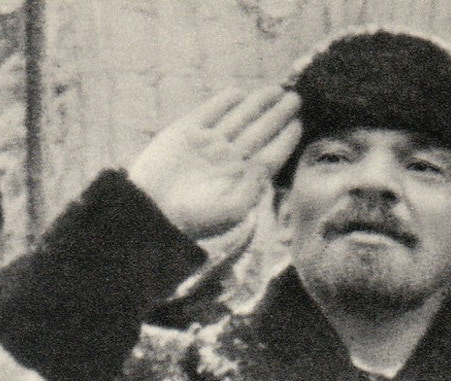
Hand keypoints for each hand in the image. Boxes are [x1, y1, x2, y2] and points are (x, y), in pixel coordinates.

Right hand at [128, 86, 301, 239]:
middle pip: (259, 131)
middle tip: (295, 99)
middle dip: (277, 115)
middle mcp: (228, 159)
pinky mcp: (187, 131)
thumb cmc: (193, 219)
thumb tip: (268, 167)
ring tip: (275, 91)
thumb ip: (254, 189)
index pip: (271, 154)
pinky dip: (224, 102)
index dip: (285, 138)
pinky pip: (210, 112)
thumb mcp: (232, 210)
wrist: (153, 211)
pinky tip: (238, 94)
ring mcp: (209, 143)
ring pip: (239, 118)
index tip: (298, 123)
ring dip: (257, 104)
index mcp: (243, 178)